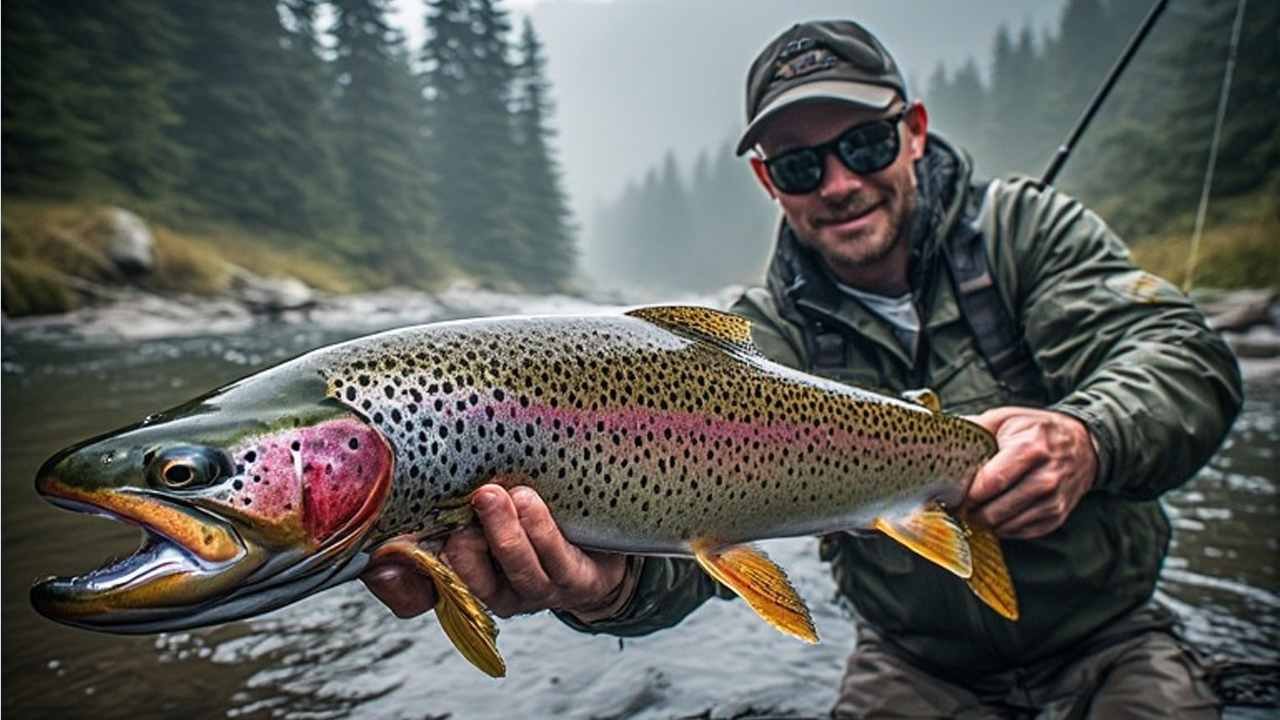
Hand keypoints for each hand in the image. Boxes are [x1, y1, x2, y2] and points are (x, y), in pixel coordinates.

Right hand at [360, 483, 629, 618]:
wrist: (603, 538)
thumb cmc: (534, 514)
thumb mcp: (483, 505)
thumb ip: (446, 499)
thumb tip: (401, 491)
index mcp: (463, 574)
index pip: (415, 591)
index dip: (395, 581)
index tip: (386, 555)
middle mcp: (496, 591)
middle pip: (467, 578)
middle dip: (465, 543)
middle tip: (472, 500)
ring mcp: (538, 591)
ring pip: (516, 568)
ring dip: (505, 530)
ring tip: (500, 494)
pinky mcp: (577, 584)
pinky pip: (556, 562)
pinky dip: (540, 529)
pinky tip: (530, 501)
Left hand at [962, 407, 1097, 539]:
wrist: (1083, 446)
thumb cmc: (1038, 431)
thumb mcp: (1007, 419)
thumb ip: (974, 428)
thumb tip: (940, 436)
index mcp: (1032, 448)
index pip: (992, 482)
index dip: (968, 492)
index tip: (953, 493)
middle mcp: (1047, 477)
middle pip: (996, 509)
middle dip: (972, 511)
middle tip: (960, 505)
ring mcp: (1054, 501)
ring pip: (1006, 525)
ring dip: (985, 521)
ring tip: (974, 510)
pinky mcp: (1057, 517)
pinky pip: (1021, 532)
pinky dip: (1003, 527)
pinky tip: (995, 514)